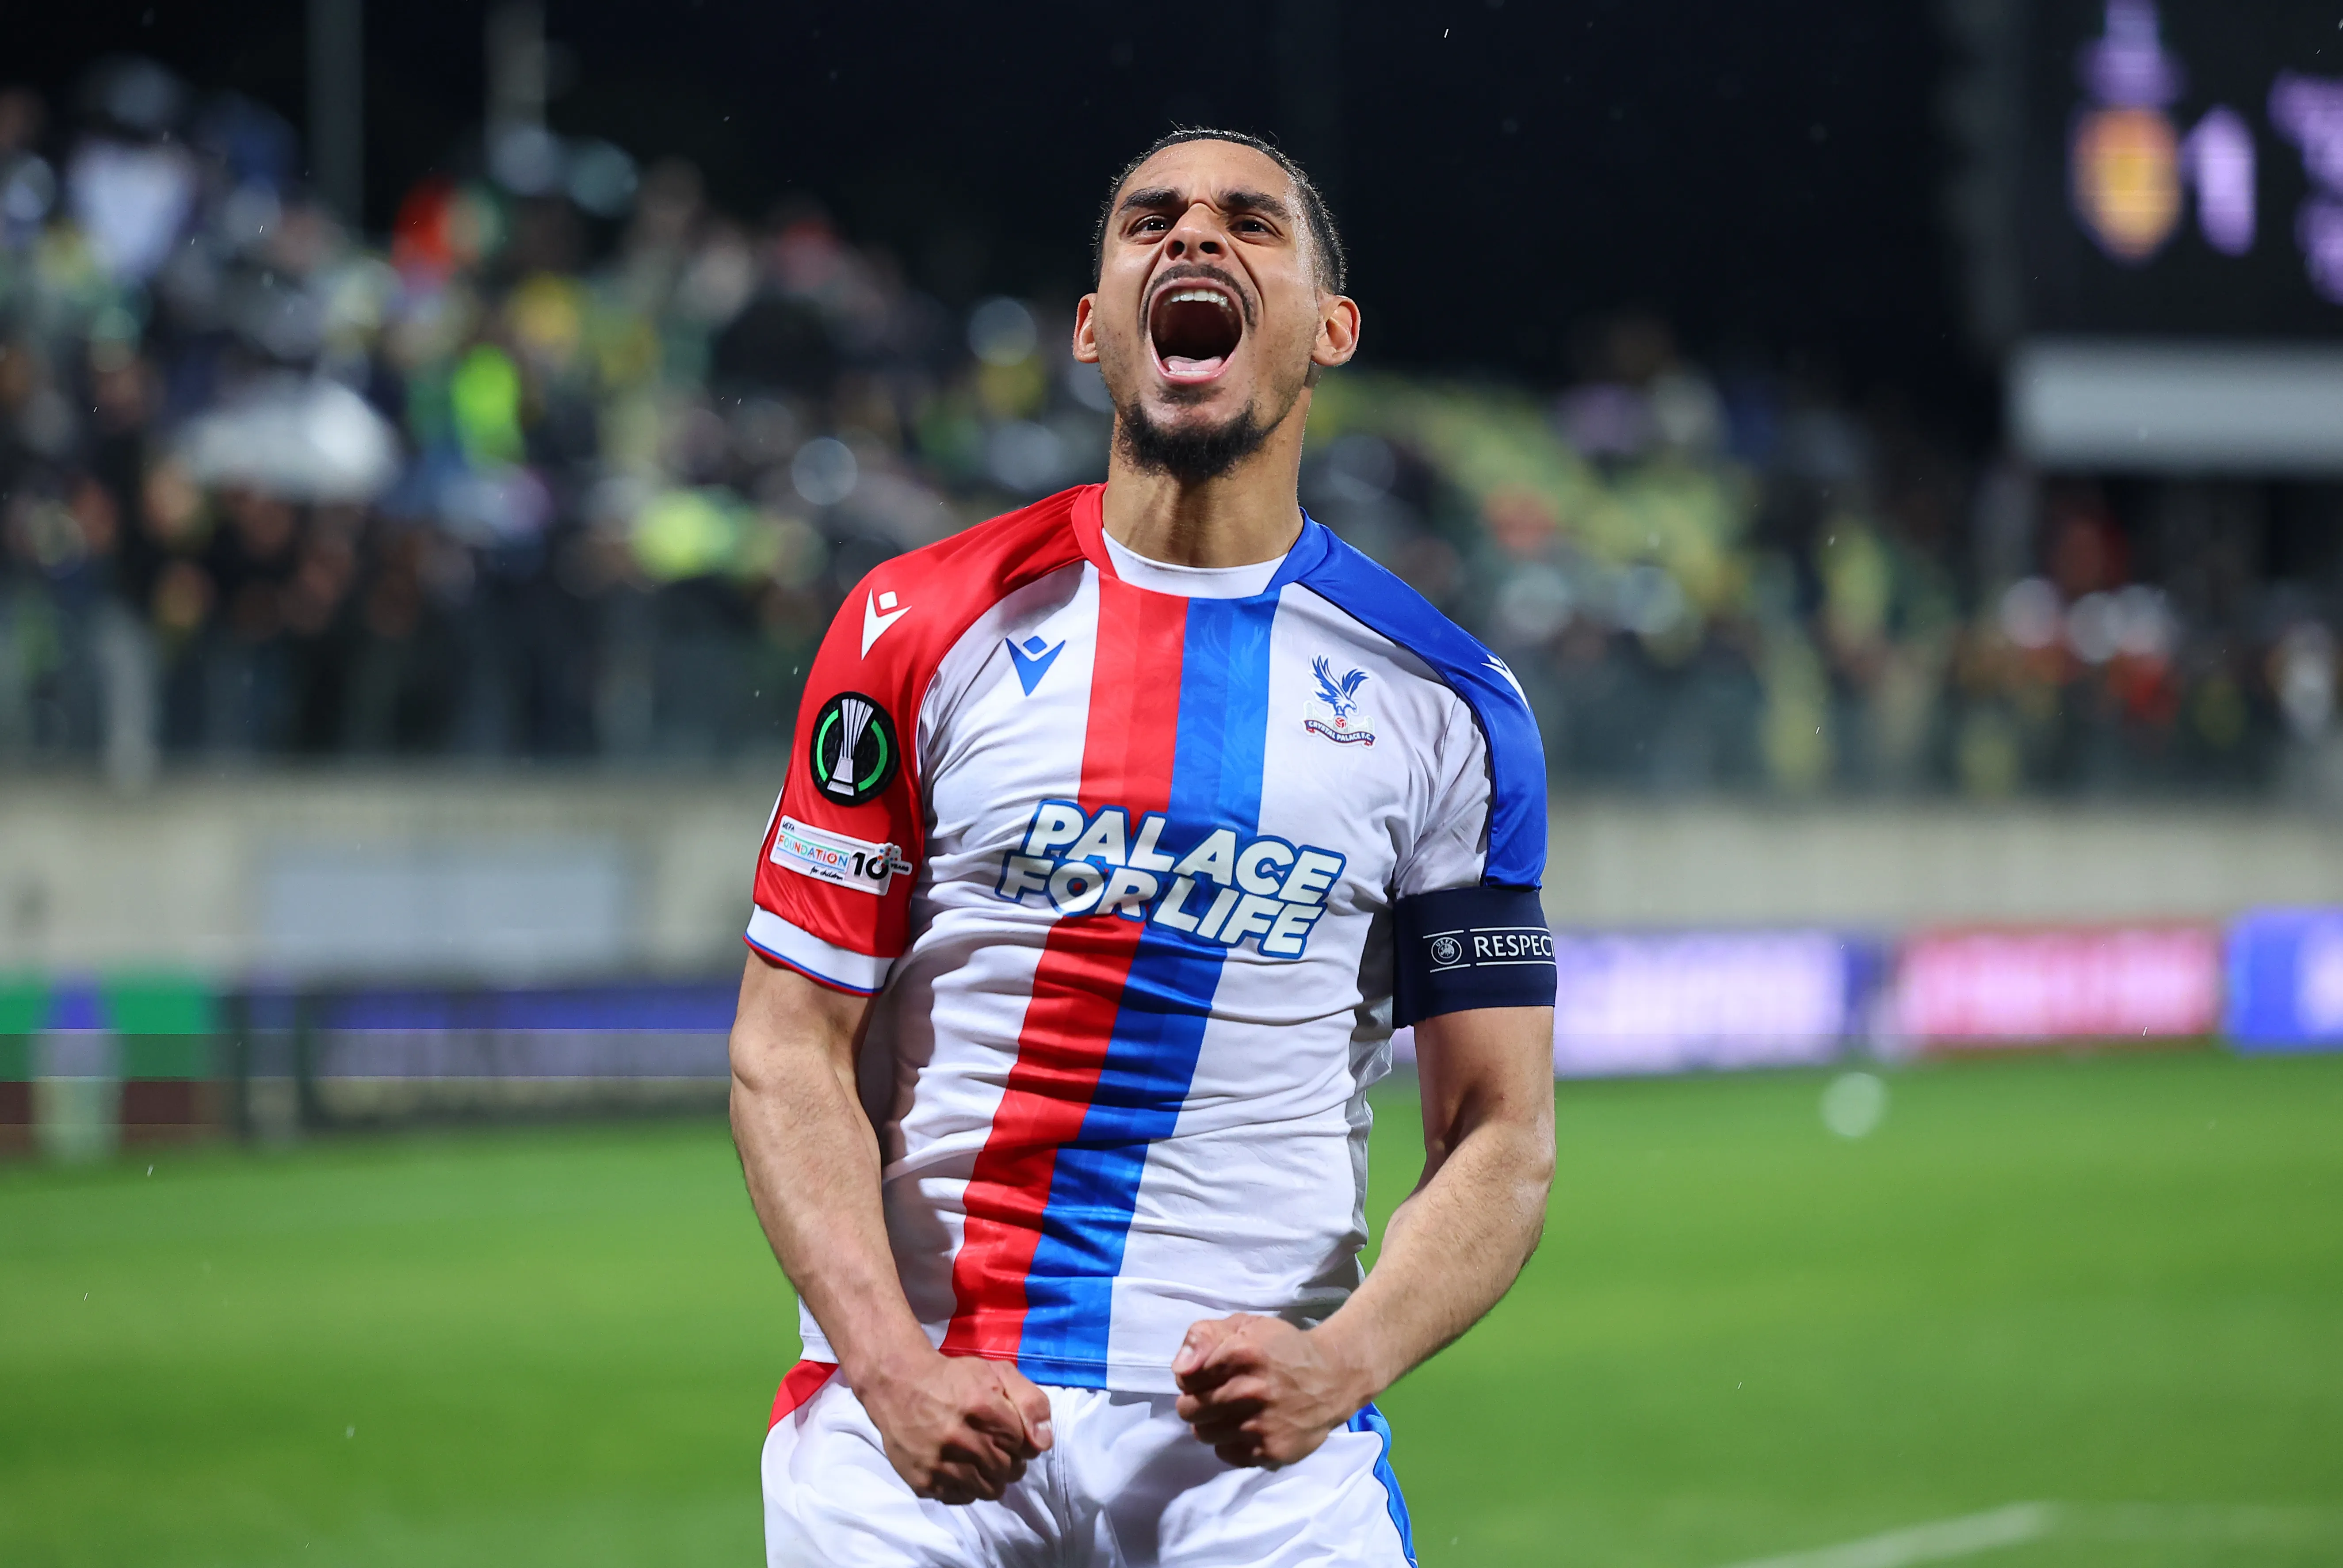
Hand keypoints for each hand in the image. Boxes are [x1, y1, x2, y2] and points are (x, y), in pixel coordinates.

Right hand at [856, 1351, 1053, 1503]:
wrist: (897, 1384)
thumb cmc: (952, 1377)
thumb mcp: (997, 1373)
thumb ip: (1030, 1402)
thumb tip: (1043, 1443)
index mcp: (982, 1408)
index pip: (1024, 1445)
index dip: (1022, 1440)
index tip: (1011, 1432)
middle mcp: (960, 1439)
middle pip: (1008, 1470)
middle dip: (1011, 1460)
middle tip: (997, 1446)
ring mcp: (939, 1464)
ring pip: (989, 1489)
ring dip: (993, 1476)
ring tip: (982, 1459)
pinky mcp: (923, 1481)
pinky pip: (961, 1497)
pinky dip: (967, 1486)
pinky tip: (961, 1466)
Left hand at [1172, 1313, 1369, 1467]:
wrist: (1333, 1378)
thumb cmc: (1282, 1348)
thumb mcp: (1244, 1325)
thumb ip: (1203, 1336)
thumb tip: (1180, 1369)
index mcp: (1242, 1353)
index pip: (1184, 1378)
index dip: (1192, 1376)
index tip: (1209, 1375)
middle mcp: (1251, 1391)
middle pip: (1189, 1410)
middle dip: (1197, 1401)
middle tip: (1219, 1395)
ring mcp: (1261, 1425)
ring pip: (1203, 1434)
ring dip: (1212, 1424)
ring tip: (1233, 1412)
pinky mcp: (1271, 1451)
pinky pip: (1226, 1454)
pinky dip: (1231, 1443)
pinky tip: (1248, 1428)